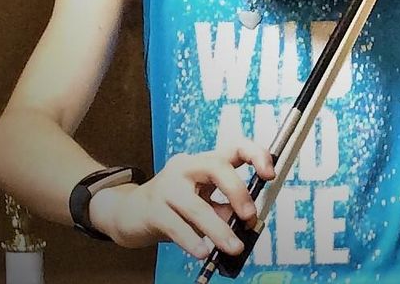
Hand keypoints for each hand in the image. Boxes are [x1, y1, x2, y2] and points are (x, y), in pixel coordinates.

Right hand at [89, 139, 275, 258]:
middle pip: (217, 167)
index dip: (256, 155)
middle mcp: (186, 167)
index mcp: (204, 161)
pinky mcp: (152, 209)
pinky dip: (191, 240)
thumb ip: (223, 208)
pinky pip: (176, 225)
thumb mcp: (204, 202)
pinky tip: (202, 252)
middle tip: (249, 217)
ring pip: (196, 205)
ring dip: (218, 230)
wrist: (130, 213)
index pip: (235, 147)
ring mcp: (167, 186)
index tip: (269, 175)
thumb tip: (245, 223)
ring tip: (233, 248)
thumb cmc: (174, 206)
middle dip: (238, 192)